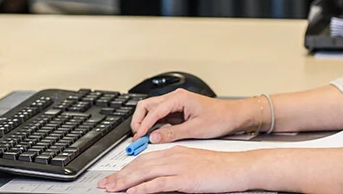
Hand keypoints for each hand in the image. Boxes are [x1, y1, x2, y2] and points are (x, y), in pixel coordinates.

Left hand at [98, 147, 253, 192]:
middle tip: (104, 185)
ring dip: (125, 182)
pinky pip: (159, 184)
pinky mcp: (185, 179)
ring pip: (145, 173)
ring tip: (112, 189)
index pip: (144, 160)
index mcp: (174, 152)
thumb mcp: (192, 166)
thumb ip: (174, 170)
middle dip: (119, 176)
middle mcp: (173, 157)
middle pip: (140, 165)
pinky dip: (144, 188)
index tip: (114, 177)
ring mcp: (178, 167)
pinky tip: (133, 193)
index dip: (126, 169)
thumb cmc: (219, 168)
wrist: (238, 167)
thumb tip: (158, 180)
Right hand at [130, 89, 247, 142]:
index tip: (138, 137)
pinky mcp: (178, 110)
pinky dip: (153, 124)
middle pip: (148, 105)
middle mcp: (176, 97)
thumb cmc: (219, 118)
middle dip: (139, 120)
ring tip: (142, 137)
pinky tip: (153, 134)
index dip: (143, 125)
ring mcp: (176, 103)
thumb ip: (172, 133)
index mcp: (179, 98)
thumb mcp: (195, 130)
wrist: (233, 116)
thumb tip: (154, 137)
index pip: (154, 111)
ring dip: (145, 122)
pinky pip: (160, 115)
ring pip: (152, 109)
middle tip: (136, 136)